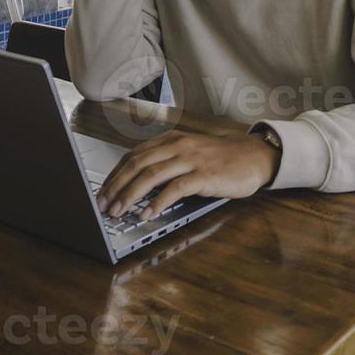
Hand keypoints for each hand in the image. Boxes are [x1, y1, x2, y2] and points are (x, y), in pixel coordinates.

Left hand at [96, 130, 278, 220]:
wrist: (253, 157)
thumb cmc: (219, 159)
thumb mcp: (188, 153)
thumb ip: (165, 162)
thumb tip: (135, 185)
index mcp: (170, 140)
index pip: (133, 155)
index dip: (114, 175)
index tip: (102, 192)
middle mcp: (177, 145)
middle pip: (137, 164)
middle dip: (116, 186)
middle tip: (103, 205)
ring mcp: (191, 159)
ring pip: (151, 175)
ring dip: (131, 195)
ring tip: (119, 211)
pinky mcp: (204, 175)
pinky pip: (175, 188)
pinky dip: (158, 202)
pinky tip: (148, 214)